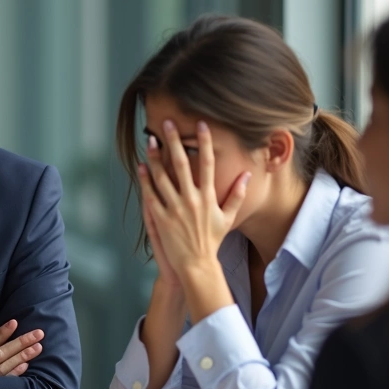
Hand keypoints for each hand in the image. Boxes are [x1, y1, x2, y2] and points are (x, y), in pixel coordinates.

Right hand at [0, 319, 43, 377]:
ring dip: (21, 355)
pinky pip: (3, 383)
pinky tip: (27, 366)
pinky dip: (15, 373)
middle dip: (20, 341)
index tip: (15, 322)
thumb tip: (9, 350)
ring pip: (2, 366)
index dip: (1, 333)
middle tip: (38, 333)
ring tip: (38, 347)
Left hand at [139, 120, 249, 279]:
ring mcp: (174, 208)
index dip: (204, 142)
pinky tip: (141, 166)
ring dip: (155, 157)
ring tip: (151, 141)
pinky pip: (151, 195)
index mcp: (208, 197)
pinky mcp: (160, 218)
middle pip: (182, 164)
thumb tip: (247, 175)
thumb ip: (237, 195)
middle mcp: (191, 199)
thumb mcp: (228, 218)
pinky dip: (145, 180)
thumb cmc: (212, 241)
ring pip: (162, 177)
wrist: (196, 264)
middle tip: (167, 124)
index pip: (207, 163)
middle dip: (174, 142)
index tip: (201, 125)